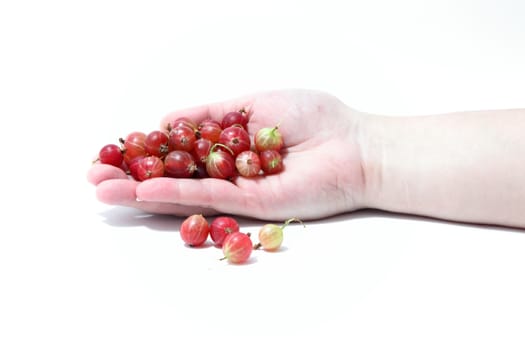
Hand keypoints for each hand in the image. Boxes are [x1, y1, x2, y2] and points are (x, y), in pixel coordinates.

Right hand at [87, 89, 366, 219]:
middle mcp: (227, 169)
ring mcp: (237, 189)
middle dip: (132, 177)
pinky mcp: (250, 204)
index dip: (143, 151)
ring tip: (103, 190)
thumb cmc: (313, 117)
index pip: (177, 149)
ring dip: (141, 192)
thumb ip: (210, 113)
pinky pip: (207, 197)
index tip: (111, 151)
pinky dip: (175, 195)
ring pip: (182, 191)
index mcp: (226, 143)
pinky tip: (143, 193)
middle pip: (172, 174)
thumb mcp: (251, 102)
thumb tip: (168, 119)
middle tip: (94, 177)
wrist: (353, 144)